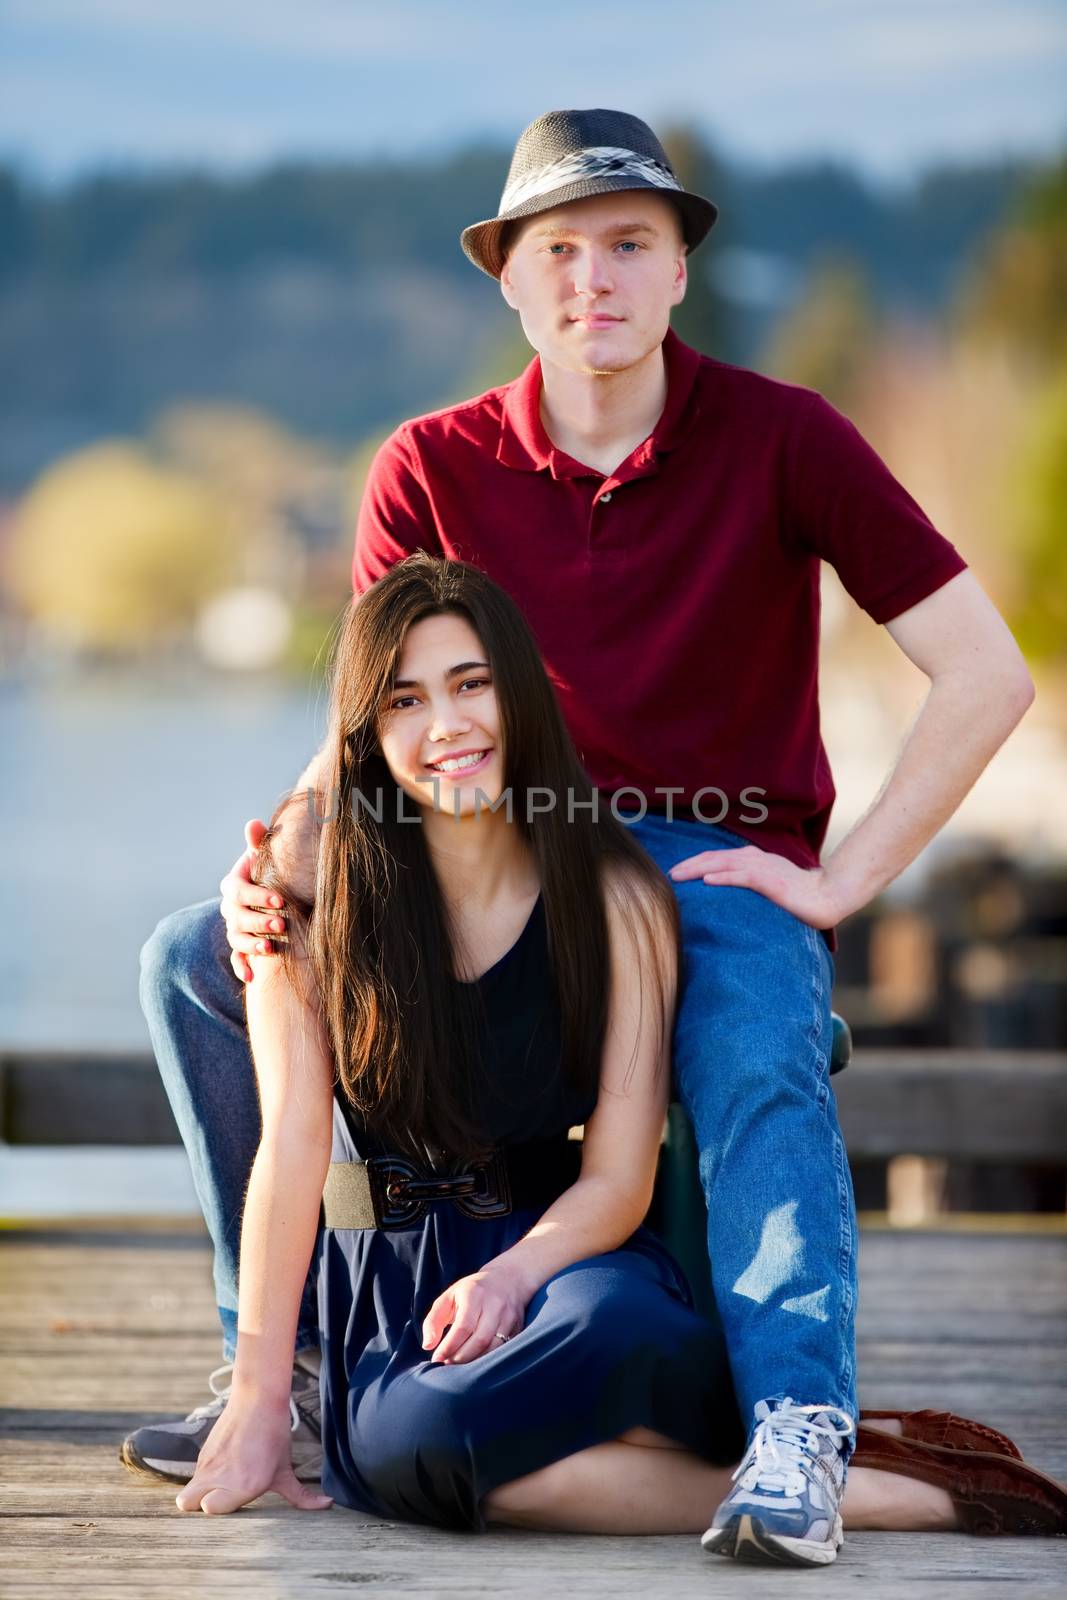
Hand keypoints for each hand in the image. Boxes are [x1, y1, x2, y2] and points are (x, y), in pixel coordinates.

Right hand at [174, 1394, 331, 1515]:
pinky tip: (225, 1465)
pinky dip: (205, 1476)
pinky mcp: (203, 1453)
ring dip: (199, 1492)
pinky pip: (196, 1473)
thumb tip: (328, 1505)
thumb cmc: (274, 1436)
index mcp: (242, 1485)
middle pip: (186, 1504)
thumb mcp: (285, 1470)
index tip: (232, 1503)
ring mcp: (208, 1463)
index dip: (217, 1509)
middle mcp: (220, 1476)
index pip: (209, 1510)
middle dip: (197, 1506)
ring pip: (187, 1491)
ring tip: (220, 1486)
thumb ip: (301, 1496)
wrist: (258, 1398)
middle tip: (217, 1499)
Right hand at [220, 819, 286, 983]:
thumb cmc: (273, 870)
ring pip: (236, 939)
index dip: (258, 896)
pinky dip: (242, 968)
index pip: (239, 891)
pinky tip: (251, 978)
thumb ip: (259, 842)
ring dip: (251, 946)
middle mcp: (230, 908)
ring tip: (270, 950)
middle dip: (259, 922)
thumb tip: (253, 824)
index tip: (281, 900)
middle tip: (282, 925)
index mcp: (234, 885)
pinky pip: (237, 959)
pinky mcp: (242, 946)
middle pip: (237, 917)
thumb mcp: (267, 855)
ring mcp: (235, 928)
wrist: (277, 892)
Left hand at [421, 1262, 530, 1364]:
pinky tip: (477, 1362)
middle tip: (447, 1365)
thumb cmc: (472, 1292)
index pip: (462, 1327)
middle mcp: (495, 1304)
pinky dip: (489, 1360)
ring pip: (493, 1347)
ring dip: (475, 1362)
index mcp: (474, 1294)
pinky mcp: (518, 1326)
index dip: (449, 1346)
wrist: (508, 1278)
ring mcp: (509, 1316)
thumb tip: (428, 1345)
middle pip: (479, 1340)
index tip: (437, 1359)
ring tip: (460, 1367)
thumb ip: (434, 1320)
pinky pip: (504, 1349)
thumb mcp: (449, 1297)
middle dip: (460, 1358)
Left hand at [668, 846, 851, 928]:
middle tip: (670, 874)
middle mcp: (758, 860)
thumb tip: (733, 900)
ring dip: (699, 868)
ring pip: (725, 864)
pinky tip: (708, 880)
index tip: (679, 872)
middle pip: (717, 857)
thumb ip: (753, 888)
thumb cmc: (802, 897)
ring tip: (679, 876)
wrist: (831, 895)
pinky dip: (725, 876)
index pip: (720, 858)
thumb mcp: (772, 889)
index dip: (698, 862)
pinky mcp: (773, 881)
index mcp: (756, 861)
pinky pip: (744, 877)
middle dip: (691, 864)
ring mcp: (765, 869)